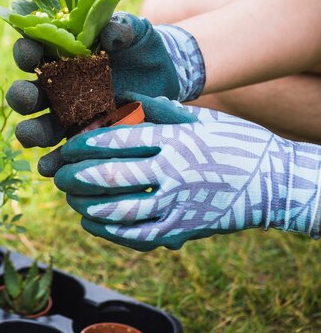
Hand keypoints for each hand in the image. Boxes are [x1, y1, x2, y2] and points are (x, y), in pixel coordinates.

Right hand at [6, 14, 204, 175]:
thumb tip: (110, 35)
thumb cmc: (141, 46)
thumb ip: (121, 27)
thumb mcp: (135, 30)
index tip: (32, 54)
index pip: (34, 51)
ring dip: (30, 132)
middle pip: (28, 92)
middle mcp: (57, 86)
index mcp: (61, 54)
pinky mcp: (83, 138)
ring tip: (28, 137)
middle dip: (22, 96)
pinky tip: (50, 169)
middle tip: (28, 98)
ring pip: (39, 126)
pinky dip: (54, 162)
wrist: (165, 77)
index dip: (27, 52)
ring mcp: (68, 115)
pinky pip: (63, 154)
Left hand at [54, 103, 320, 249]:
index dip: (86, 144)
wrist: (274, 183)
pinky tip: (92, 222)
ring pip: (121, 211)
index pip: (119, 141)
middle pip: (112, 177)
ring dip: (88, 206)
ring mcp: (179, 206)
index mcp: (175, 141)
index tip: (66, 145)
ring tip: (70, 199)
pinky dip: (110, 231)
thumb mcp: (201, 118)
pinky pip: (140, 236)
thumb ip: (160, 109)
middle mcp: (174, 174)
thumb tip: (124, 97)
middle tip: (58, 175)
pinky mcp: (184, 230)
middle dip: (77, 177)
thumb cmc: (235, 142)